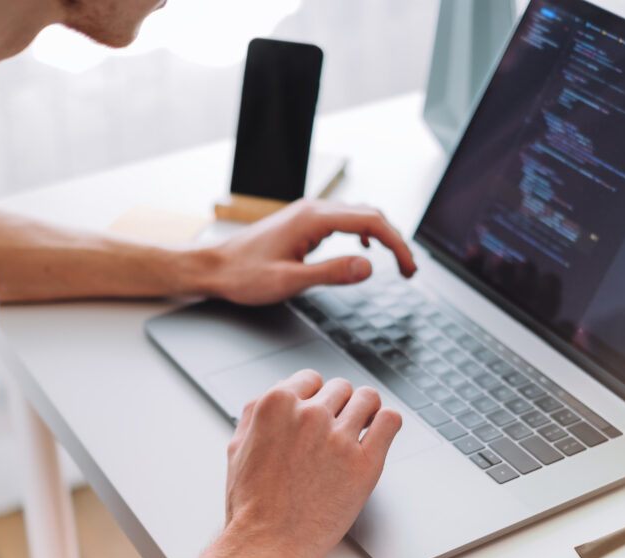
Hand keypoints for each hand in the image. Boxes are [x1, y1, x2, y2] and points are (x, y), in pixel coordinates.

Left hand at [201, 199, 416, 304]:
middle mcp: (313, 208)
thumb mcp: (290, 281)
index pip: (370, 222)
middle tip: (410, 271)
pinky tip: (364, 247)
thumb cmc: (244, 275)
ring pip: (358, 214)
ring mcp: (308, 212)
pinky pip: (343, 219)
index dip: (397, 244)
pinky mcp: (303, 221)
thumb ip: (332, 273)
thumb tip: (369, 267)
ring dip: (381, 235)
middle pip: (369, 214)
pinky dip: (362, 231)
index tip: (409, 268)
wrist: (214, 267)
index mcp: (313, 219)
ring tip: (396, 261)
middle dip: (395, 240)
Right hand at [224, 369, 401, 557]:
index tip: (319, 413)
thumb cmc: (250, 504)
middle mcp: (309, 414)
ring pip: (367, 398)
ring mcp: (339, 438)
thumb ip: (256, 414)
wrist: (266, 546)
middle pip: (340, 388)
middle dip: (338, 406)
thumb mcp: (237, 447)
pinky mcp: (365, 463)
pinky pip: (390, 421)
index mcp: (276, 404)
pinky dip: (387, 423)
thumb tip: (278, 395)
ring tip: (360, 429)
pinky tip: (379, 432)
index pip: (311, 379)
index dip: (314, 397)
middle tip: (335, 430)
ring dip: (364, 411)